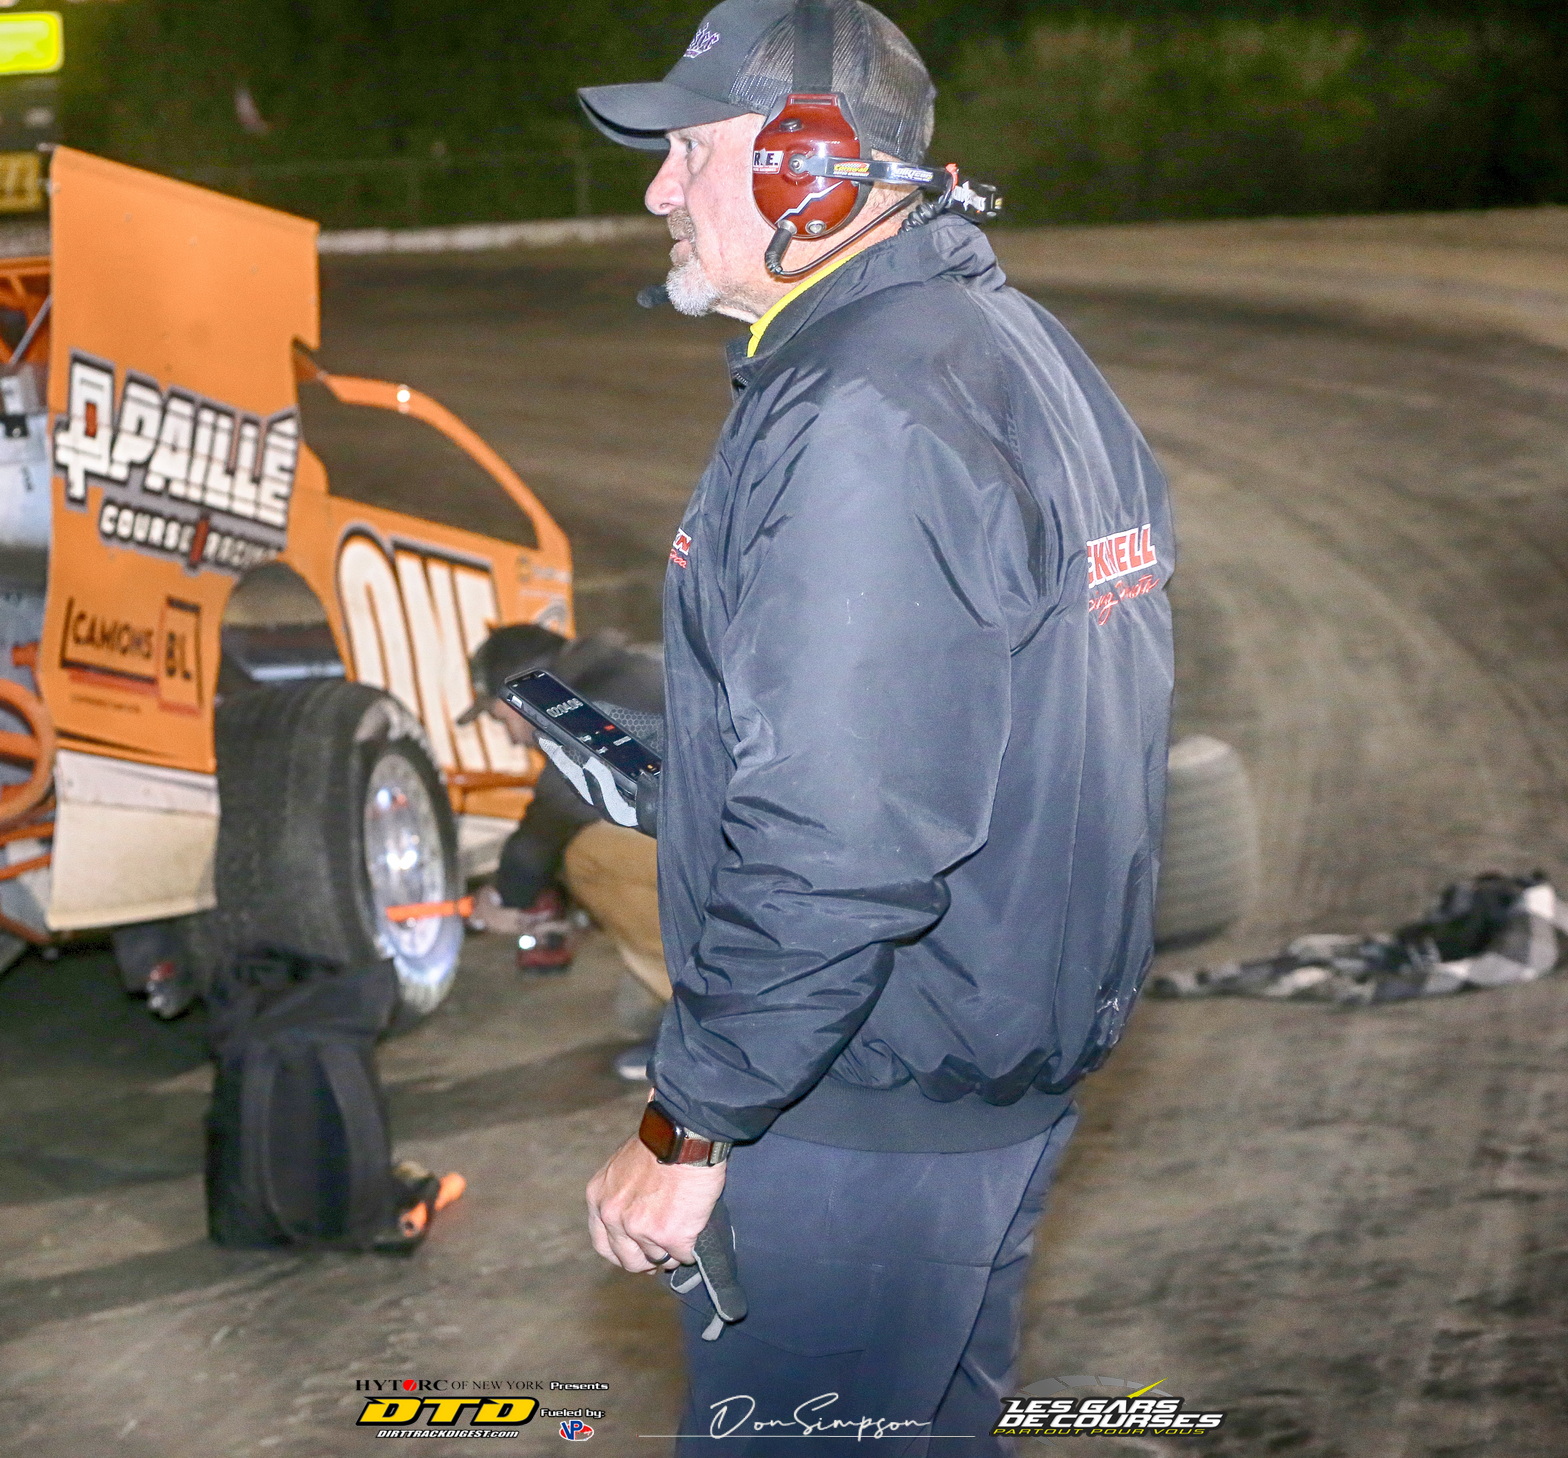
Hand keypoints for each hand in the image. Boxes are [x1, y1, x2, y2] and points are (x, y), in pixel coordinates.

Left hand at [586, 1133, 725, 1272]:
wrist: (685, 1134)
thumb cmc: (661, 1140)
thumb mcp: (623, 1164)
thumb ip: (621, 1193)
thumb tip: (635, 1213)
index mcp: (599, 1199)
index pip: (603, 1244)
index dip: (622, 1252)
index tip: (636, 1252)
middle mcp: (614, 1218)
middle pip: (628, 1260)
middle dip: (646, 1260)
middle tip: (662, 1253)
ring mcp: (640, 1229)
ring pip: (657, 1259)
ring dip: (671, 1253)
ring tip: (685, 1233)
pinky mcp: (670, 1236)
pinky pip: (682, 1256)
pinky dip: (691, 1249)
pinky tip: (696, 1233)